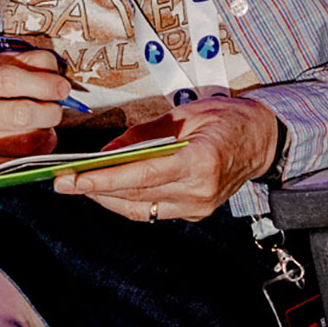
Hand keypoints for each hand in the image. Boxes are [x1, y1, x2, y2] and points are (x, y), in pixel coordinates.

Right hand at [0, 44, 71, 176]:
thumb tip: (55, 73)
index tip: (61, 87)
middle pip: (21, 114)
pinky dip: (39, 148)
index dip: (43, 83)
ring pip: (28, 140)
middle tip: (56, 105)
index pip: (8, 80)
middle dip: (50, 110)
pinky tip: (34, 137)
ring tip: (42, 120)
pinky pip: (26, 160)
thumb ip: (28, 62)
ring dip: (46, 129)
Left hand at [51, 94, 280, 222]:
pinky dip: (128, 201)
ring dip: (107, 198)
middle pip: (136, 195)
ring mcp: (199, 206)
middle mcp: (200, 190)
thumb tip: (107, 151)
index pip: (141, 176)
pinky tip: (109, 189)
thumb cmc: (228, 120)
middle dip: (95, 189)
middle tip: (62, 181)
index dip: (103, 179)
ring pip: (141, 209)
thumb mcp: (186, 114)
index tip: (73, 179)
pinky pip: (153, 210)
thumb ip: (144, 134)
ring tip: (79, 185)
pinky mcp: (196, 212)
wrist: (264, 140)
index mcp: (200, 161)